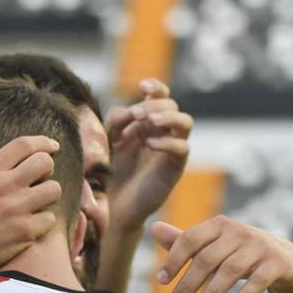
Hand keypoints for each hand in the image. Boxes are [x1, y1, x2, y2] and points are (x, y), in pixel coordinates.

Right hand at [0, 129, 60, 292]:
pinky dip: (44, 221)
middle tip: (41, 177)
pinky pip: (50, 219)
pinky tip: (33, 224)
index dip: (42, 142)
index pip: (24, 145)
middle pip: (45, 163)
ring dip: (49, 194)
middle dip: (47, 167)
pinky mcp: (25, 232)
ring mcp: (18, 210)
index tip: (51, 145)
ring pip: (54, 190)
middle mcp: (6, 187)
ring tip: (39, 200)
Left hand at [104, 78, 191, 232]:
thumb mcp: (107, 141)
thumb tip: (130, 110)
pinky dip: (168, 142)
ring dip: (168, 117)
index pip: (160, 95)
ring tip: (150, 122)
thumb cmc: (108, 172)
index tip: (142, 85)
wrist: (112, 206)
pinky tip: (150, 143)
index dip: (156, 86)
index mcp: (145, 122)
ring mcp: (170, 149)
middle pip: (171, 105)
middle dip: (154, 104)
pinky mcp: (175, 168)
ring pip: (185, 122)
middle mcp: (162, 132)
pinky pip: (182, 148)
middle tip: (136, 114)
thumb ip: (116, 122)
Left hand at [152, 216, 292, 292]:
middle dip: (188, 284)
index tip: (161, 281)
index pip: (190, 239)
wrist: (284, 260)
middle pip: (207, 259)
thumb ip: (183, 241)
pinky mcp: (278, 263)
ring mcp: (260, 247)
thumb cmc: (237, 253)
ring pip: (231, 271)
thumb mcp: (212, 246)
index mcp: (219, 225)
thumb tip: (154, 228)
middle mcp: (239, 232)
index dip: (174, 260)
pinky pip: (258, 281)